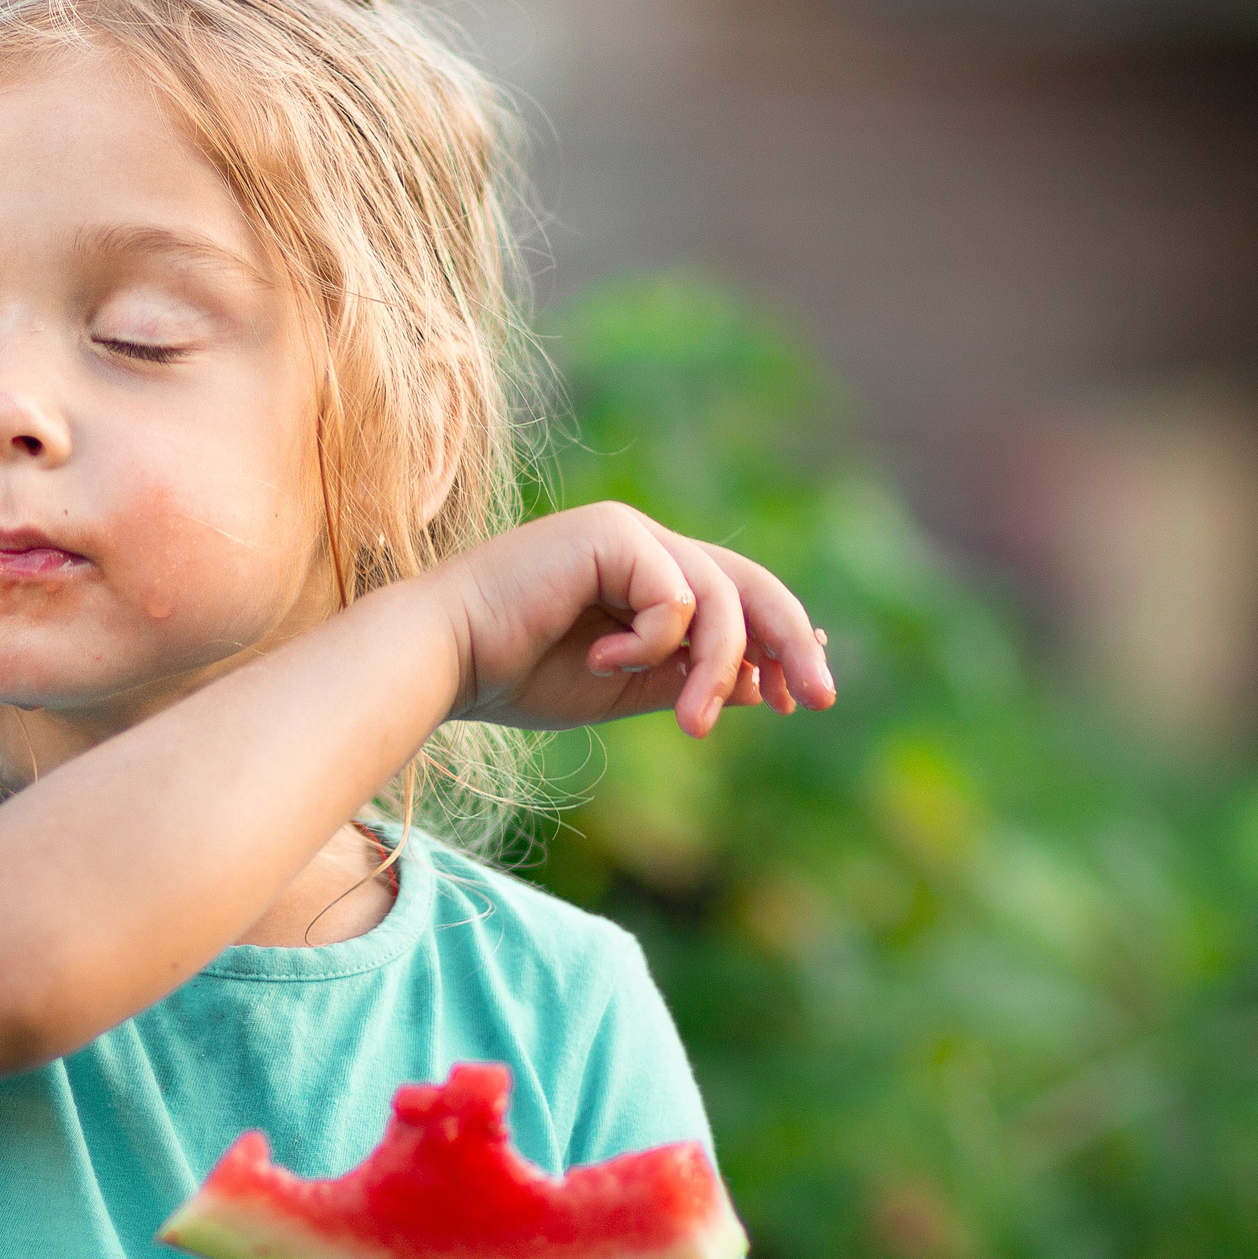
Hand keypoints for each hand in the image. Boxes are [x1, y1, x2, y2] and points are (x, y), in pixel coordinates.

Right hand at [421, 502, 834, 736]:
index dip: (781, 642)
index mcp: (644, 576)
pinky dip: (650, 644)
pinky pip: (674, 598)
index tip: (805, 697)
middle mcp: (642, 543)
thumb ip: (689, 679)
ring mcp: (628, 532)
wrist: (443, 660)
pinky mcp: (611, 533)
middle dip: (790, 643)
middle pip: (749, 585)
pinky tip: (600, 661)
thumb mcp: (625, 689)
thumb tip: (765, 684)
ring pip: (719, 599)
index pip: (737, 598)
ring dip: (717, 670)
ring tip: (694, 726)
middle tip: (815, 701)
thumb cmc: (515, 675)